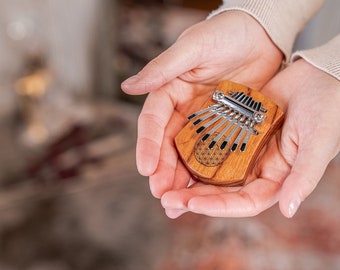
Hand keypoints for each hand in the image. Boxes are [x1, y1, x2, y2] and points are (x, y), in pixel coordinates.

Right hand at [121, 11, 282, 202]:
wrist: (261, 34)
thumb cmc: (225, 33)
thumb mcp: (193, 47)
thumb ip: (163, 68)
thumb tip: (128, 86)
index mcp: (169, 90)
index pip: (153, 121)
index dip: (148, 145)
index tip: (146, 168)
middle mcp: (182, 109)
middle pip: (168, 144)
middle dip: (163, 170)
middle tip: (161, 194)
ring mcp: (203, 121)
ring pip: (187, 154)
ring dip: (181, 178)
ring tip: (176, 202)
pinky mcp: (224, 127)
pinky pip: (214, 152)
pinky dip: (207, 172)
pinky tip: (204, 191)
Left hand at [161, 59, 339, 217]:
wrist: (319, 75)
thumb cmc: (329, 108)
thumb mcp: (319, 142)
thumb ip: (304, 175)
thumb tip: (287, 209)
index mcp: (277, 178)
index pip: (245, 202)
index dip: (219, 206)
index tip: (191, 203)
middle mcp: (257, 168)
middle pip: (222, 191)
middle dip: (195, 198)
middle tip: (166, 201)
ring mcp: (244, 150)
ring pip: (211, 171)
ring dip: (187, 179)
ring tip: (160, 184)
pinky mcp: (234, 131)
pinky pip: (209, 144)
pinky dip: (193, 152)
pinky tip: (172, 155)